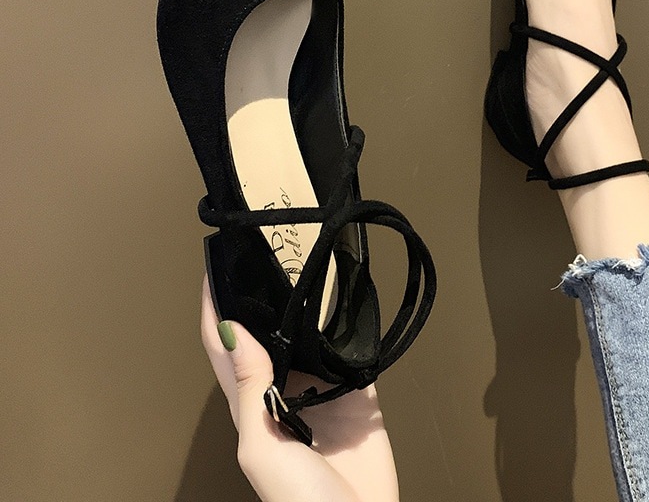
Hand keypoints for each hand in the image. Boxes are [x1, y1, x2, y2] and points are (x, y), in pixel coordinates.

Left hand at [201, 276, 399, 501]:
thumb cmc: (299, 501)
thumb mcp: (262, 446)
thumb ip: (249, 389)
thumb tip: (233, 330)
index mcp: (251, 400)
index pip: (223, 342)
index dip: (214, 303)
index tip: (215, 262)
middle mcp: (283, 387)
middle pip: (269, 329)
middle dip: (266, 293)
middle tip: (271, 248)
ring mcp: (322, 387)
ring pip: (311, 332)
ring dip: (309, 301)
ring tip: (309, 260)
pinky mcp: (358, 392)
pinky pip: (353, 349)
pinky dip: (352, 323)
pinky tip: (352, 298)